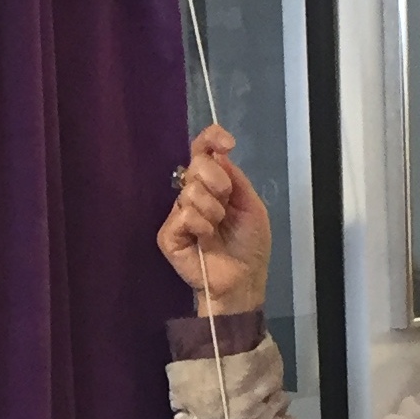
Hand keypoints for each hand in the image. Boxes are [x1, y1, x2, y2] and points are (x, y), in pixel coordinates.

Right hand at [158, 124, 271, 316]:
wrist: (243, 279)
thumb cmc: (250, 245)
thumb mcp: (252, 205)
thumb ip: (235, 178)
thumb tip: (217, 155)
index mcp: (213, 184)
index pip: (203, 151)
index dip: (211, 139)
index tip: (227, 143)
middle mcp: (192, 194)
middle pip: (196, 165)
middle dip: (218, 181)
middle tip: (226, 203)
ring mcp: (178, 214)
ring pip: (190, 191)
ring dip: (213, 210)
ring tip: (217, 229)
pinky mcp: (168, 234)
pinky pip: (183, 215)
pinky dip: (200, 226)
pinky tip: (205, 240)